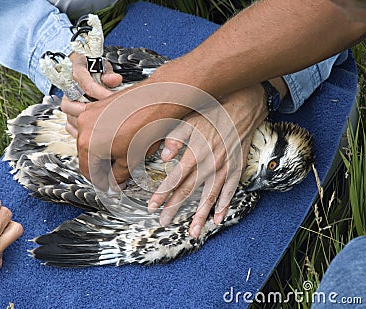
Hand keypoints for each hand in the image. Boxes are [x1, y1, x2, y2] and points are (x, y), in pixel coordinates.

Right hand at [62, 52, 122, 136]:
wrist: (79, 67)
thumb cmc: (91, 67)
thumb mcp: (100, 65)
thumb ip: (108, 74)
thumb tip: (115, 79)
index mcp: (76, 71)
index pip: (86, 85)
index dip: (100, 93)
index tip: (112, 98)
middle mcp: (67, 88)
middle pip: (71, 104)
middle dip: (89, 111)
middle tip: (104, 114)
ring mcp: (67, 101)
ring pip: (69, 116)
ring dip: (85, 122)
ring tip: (101, 123)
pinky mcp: (68, 112)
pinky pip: (69, 125)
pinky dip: (80, 130)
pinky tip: (93, 131)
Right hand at [63, 82, 193, 190]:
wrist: (158, 101)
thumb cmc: (145, 127)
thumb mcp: (131, 160)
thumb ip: (118, 176)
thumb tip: (114, 183)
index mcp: (87, 144)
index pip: (88, 170)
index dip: (99, 182)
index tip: (106, 186)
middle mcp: (84, 126)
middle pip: (86, 154)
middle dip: (99, 166)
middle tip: (112, 175)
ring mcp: (91, 112)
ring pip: (91, 139)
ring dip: (101, 151)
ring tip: (116, 158)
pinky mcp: (100, 104)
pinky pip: (96, 125)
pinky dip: (104, 136)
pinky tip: (118, 141)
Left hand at [148, 84, 267, 236]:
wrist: (243, 106)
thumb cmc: (213, 113)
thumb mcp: (190, 119)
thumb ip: (175, 138)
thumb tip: (163, 156)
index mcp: (195, 153)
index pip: (175, 179)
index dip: (162, 194)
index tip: (152, 207)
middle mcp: (210, 164)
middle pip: (189, 191)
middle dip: (174, 208)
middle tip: (163, 222)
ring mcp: (225, 169)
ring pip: (210, 197)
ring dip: (200, 216)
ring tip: (193, 232)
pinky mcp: (237, 169)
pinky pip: (230, 192)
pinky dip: (224, 206)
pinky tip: (218, 219)